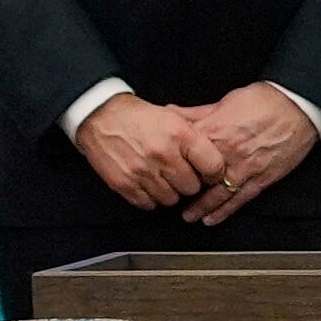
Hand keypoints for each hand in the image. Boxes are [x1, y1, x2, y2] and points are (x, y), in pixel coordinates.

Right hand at [76, 94, 213, 209]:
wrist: (100, 115)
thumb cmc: (140, 117)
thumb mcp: (174, 117)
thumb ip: (197, 137)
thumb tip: (220, 159)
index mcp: (180, 135)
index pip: (213, 166)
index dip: (213, 173)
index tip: (208, 173)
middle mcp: (163, 155)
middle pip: (192, 188)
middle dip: (188, 183)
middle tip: (179, 173)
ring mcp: (143, 172)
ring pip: (171, 200)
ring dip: (169, 192)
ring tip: (161, 177)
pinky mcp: (125, 184)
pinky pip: (149, 205)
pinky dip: (150, 197)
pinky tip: (147, 183)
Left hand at [181, 82, 320, 224]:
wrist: (296, 106)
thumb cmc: (264, 101)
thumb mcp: (224, 102)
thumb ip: (197, 113)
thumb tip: (171, 113)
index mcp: (215, 132)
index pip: (184, 154)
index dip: (171, 164)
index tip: (164, 172)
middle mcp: (227, 153)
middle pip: (197, 178)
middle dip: (183, 190)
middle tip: (171, 198)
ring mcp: (245, 168)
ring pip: (216, 194)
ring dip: (200, 208)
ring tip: (188, 216)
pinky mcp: (261, 178)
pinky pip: (239, 200)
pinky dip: (224, 212)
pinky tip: (212, 219)